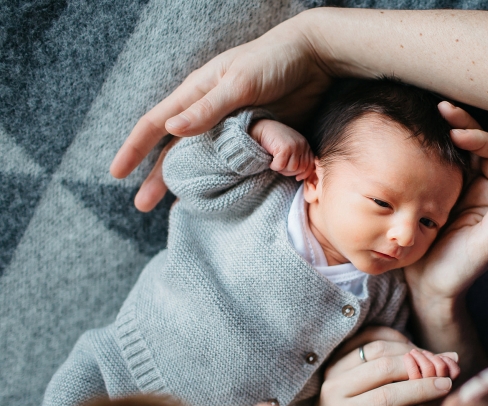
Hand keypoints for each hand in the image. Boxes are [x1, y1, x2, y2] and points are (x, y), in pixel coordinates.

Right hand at [109, 11, 332, 210]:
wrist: (314, 57)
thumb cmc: (273, 60)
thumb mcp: (239, 83)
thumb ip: (208, 107)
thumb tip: (171, 129)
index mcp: (197, 94)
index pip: (156, 124)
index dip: (134, 148)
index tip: (116, 173)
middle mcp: (209, 113)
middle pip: (176, 149)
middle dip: (157, 176)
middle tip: (142, 205)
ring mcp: (233, 127)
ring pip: (203, 161)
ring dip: (190, 184)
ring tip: (178, 209)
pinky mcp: (256, 137)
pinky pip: (233, 165)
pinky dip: (223, 182)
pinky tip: (219, 198)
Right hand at [250, 119, 314, 180]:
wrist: (262, 128)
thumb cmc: (275, 140)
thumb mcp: (291, 148)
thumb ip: (299, 158)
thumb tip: (301, 176)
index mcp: (305, 145)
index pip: (310, 164)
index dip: (304, 174)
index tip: (297, 178)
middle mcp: (302, 145)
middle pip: (301, 168)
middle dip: (290, 172)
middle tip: (280, 166)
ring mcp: (295, 146)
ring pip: (292, 168)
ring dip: (281, 169)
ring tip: (275, 161)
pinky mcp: (285, 149)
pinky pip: (281, 166)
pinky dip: (274, 166)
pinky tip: (271, 160)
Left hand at [311, 326, 458, 405]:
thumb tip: (447, 381)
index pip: (386, 398)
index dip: (419, 389)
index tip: (446, 384)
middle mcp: (334, 390)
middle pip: (382, 368)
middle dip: (418, 366)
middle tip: (443, 368)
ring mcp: (333, 370)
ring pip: (376, 348)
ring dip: (408, 350)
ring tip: (429, 359)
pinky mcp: (337, 354)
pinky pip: (368, 335)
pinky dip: (393, 337)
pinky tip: (410, 347)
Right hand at [404, 103, 487, 368]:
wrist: (428, 289)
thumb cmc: (460, 270)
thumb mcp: (487, 243)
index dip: (480, 139)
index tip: (457, 135)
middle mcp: (479, 187)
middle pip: (476, 144)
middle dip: (463, 123)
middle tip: (444, 108)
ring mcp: (456, 188)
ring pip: (455, 150)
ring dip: (445, 130)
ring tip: (431, 113)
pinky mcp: (433, 193)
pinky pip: (434, 163)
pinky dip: (428, 147)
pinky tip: (415, 136)